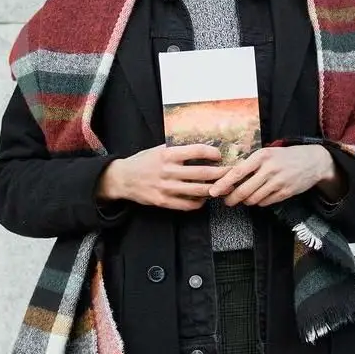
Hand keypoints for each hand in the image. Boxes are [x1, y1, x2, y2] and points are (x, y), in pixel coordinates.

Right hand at [98, 143, 223, 210]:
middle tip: (233, 172)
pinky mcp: (164, 202)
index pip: (196, 151)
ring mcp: (166, 188)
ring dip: (214, 189)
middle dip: (221, 173)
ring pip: (198, 190)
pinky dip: (199, 202)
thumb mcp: (157, 150)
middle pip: (202, 173)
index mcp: (167, 155)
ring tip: (224, 187)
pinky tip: (204, 198)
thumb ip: (176, 150)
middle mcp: (168, 171)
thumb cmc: (142, 162)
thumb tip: (200, 148)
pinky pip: (187, 205)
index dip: (212, 153)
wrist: (122, 179)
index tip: (220, 155)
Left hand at [212, 142, 339, 207]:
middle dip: (232, 198)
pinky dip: (260, 202)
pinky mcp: (286, 192)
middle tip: (227, 201)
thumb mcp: (268, 153)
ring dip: (246, 201)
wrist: (313, 161)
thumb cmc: (285, 157)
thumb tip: (229, 177)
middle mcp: (269, 169)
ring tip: (245, 198)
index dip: (223, 184)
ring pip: (253, 199)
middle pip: (243, 190)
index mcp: (261, 156)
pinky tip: (260, 197)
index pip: (237, 172)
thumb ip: (250, 164)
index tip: (213, 192)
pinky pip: (265, 202)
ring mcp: (278, 182)